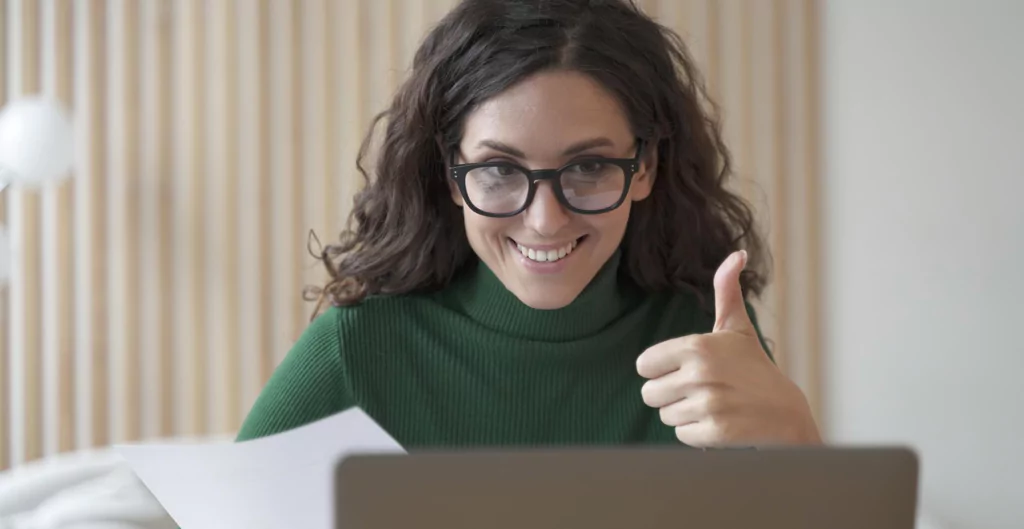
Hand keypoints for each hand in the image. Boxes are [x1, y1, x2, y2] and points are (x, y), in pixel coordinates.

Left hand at [636, 250, 821, 447]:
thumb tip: (736, 254)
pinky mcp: (714, 432)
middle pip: (649, 394)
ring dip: (685, 414)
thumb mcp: (737, 328)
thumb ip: (726, 291)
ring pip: (665, 415)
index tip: (684, 369)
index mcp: (696, 346)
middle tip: (700, 390)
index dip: (661, 370)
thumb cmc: (754, 368)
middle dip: (670, 395)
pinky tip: (720, 422)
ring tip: (713, 405)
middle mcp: (700, 373)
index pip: (643, 365)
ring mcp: (708, 403)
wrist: (786, 413)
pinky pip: (681, 435)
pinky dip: (697, 434)